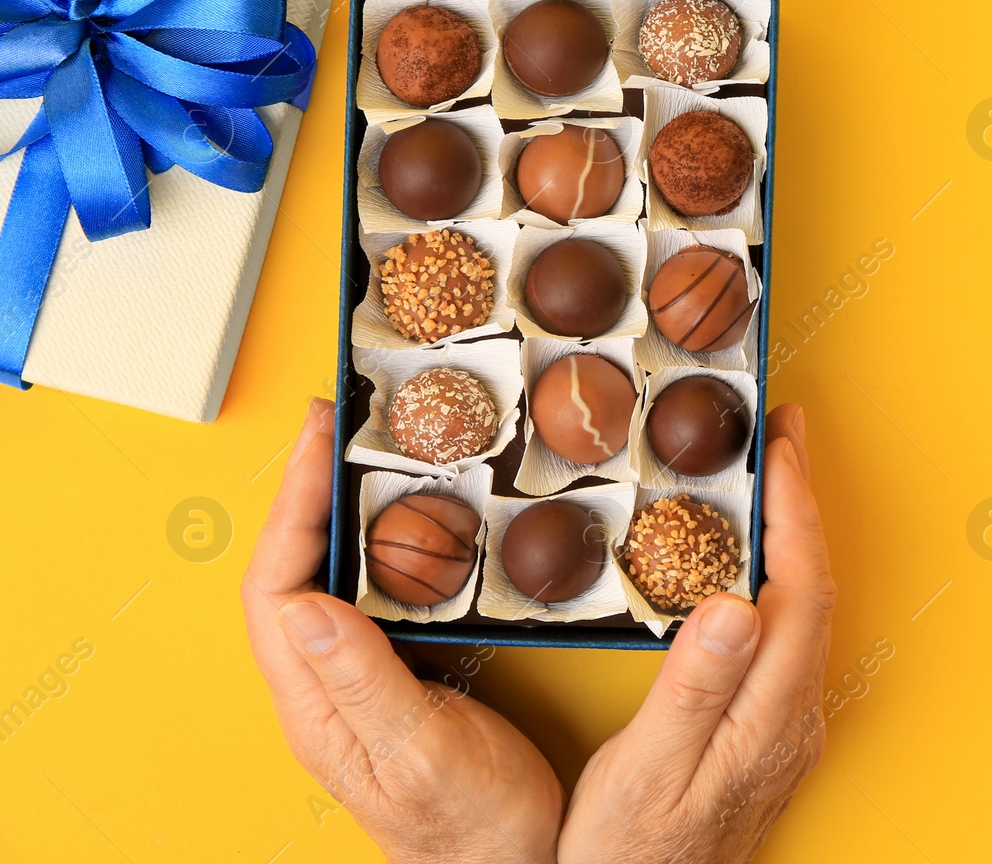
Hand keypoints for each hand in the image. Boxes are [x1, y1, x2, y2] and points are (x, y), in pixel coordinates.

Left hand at [241, 399, 563, 863]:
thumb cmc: (465, 824)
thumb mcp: (417, 750)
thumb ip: (360, 679)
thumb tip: (303, 605)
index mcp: (314, 702)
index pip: (274, 585)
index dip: (290, 506)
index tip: (320, 441)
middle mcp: (323, 683)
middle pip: (291, 567)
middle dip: (307, 487)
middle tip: (338, 421)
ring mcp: (356, 676)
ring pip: (330, 574)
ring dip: (342, 507)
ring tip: (367, 449)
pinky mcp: (394, 672)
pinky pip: (373, 593)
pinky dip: (385, 541)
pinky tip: (414, 518)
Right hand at [559, 403, 835, 863]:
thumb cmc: (631, 850)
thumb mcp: (649, 769)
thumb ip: (695, 687)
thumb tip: (737, 604)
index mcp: (769, 716)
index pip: (801, 590)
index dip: (795, 511)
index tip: (782, 449)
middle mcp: (792, 715)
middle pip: (812, 588)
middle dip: (801, 504)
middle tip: (781, 436)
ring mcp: (784, 725)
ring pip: (802, 609)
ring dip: (790, 537)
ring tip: (769, 478)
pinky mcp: (767, 732)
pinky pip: (785, 634)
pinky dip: (774, 578)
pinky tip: (749, 562)